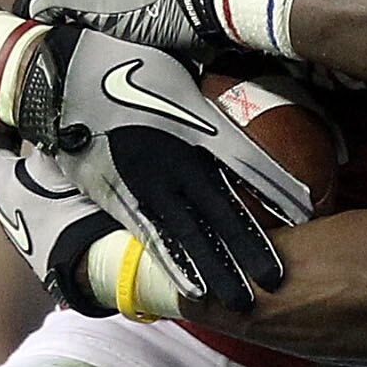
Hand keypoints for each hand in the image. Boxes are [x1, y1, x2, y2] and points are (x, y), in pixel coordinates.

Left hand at [0, 133, 161, 317]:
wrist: (86, 258)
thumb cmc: (67, 203)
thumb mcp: (56, 155)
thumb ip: (47, 133)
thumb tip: (47, 115)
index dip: (9, 127)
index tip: (21, 117)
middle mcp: (1, 207)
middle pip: (11, 171)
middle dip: (29, 156)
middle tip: (49, 143)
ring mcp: (20, 232)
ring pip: (28, 195)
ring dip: (44, 183)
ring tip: (70, 173)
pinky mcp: (39, 249)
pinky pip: (45, 216)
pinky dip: (56, 205)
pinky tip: (78, 202)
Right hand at [14, 25, 306, 313]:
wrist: (61, 78)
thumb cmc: (122, 66)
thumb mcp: (176, 77)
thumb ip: (205, 103)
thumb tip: (232, 110)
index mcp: (199, 125)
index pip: (250, 164)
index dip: (277, 189)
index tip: (305, 212)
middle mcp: (180, 159)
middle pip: (225, 211)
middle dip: (252, 248)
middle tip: (278, 280)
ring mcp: (150, 182)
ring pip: (193, 234)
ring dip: (218, 269)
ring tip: (244, 300)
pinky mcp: (119, 197)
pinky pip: (152, 237)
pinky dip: (176, 264)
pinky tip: (195, 291)